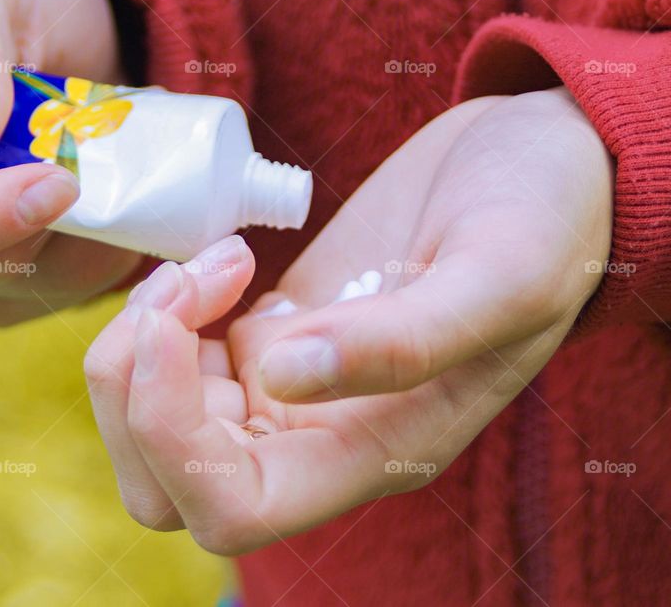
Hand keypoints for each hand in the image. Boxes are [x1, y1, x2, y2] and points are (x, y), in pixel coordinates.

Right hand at [0, 0, 140, 324]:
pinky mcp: (21, 285)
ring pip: (38, 285)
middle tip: (102, 146)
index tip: (54, 182)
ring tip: (110, 150)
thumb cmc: (2, 5)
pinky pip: (77, 286)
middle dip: (55, 218)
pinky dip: (111, 241)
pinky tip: (116, 186)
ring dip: (94, 225)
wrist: (58, 37)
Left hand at [85, 88, 613, 553]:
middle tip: (185, 282)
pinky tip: (219, 260)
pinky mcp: (264, 337)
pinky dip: (162, 310)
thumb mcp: (499, 273)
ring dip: (141, 337)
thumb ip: (402, 341)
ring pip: (151, 416)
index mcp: (372, 453)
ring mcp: (281, 389)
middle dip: (133, 383)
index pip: (232, 511)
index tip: (174, 325)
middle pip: (162, 478)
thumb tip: (275, 377)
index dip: (172, 437)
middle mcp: (313, 438)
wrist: (530, 167)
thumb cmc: (542, 222)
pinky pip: (168, 357)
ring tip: (215, 261)